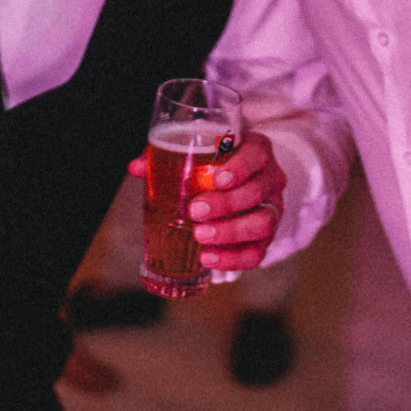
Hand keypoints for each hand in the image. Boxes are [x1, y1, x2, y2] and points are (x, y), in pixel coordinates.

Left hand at [125, 133, 286, 275]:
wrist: (240, 182)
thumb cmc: (214, 162)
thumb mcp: (196, 151)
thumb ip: (167, 154)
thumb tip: (137, 167)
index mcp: (256, 151)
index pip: (257, 153)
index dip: (240, 167)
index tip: (217, 179)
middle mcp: (269, 178)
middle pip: (257, 191)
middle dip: (226, 204)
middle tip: (196, 211)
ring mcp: (272, 209)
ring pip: (263, 222)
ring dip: (230, 232)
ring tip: (201, 236)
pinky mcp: (266, 237)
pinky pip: (258, 252)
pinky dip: (233, 259)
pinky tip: (209, 259)